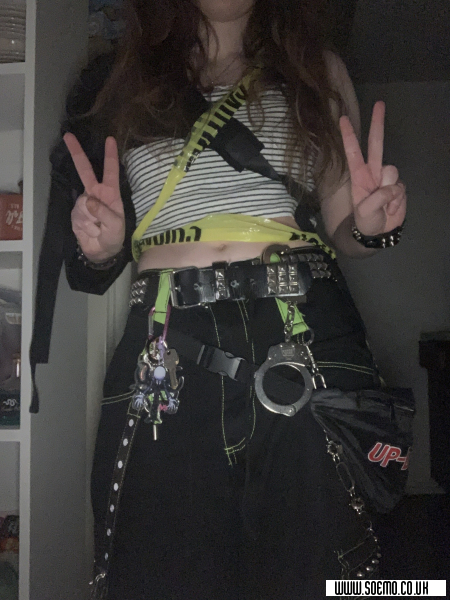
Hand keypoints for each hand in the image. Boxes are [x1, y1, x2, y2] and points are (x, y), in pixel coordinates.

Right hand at [64, 133, 124, 260]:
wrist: (102, 252)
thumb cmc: (115, 236)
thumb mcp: (116, 226)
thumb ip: (105, 213)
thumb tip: (88, 200)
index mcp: (110, 193)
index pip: (111, 172)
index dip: (110, 156)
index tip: (110, 139)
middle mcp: (96, 193)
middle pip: (85, 170)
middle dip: (77, 153)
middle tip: (67, 136)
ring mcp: (84, 202)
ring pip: (83, 204)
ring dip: (91, 219)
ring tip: (98, 228)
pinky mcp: (75, 213)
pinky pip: (78, 215)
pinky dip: (85, 225)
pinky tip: (90, 231)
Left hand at [340, 101, 405, 235]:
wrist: (378, 233)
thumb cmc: (366, 221)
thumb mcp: (365, 212)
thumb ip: (378, 198)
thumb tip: (391, 187)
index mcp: (358, 176)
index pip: (353, 152)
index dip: (348, 136)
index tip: (342, 119)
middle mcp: (372, 172)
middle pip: (376, 144)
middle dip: (377, 123)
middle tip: (379, 103)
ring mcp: (386, 178)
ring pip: (392, 171)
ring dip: (389, 191)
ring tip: (382, 206)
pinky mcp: (398, 186)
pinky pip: (400, 188)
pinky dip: (396, 201)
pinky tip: (390, 208)